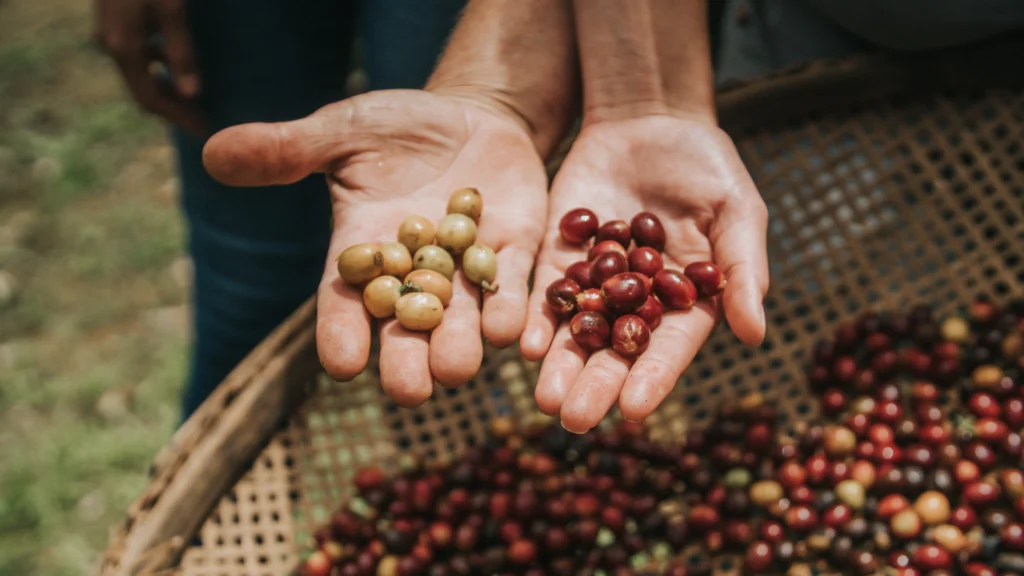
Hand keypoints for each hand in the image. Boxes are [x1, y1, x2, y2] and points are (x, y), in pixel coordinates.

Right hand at [94, 0, 204, 135]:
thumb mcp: (171, 10)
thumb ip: (181, 51)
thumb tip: (193, 94)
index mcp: (124, 48)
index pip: (152, 98)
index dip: (179, 117)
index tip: (204, 131)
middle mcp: (112, 46)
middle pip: (143, 92)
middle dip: (173, 110)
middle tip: (202, 122)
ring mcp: (109, 35)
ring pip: (139, 76)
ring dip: (166, 91)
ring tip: (194, 102)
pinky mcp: (115, 23)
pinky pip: (137, 58)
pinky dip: (158, 70)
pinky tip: (177, 68)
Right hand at [202, 90, 547, 405]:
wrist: (468, 117)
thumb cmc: (395, 130)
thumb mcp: (343, 133)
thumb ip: (288, 150)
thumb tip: (212, 154)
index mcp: (363, 252)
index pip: (345, 303)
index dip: (342, 333)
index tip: (342, 365)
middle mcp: (413, 274)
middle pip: (405, 328)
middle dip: (407, 360)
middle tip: (410, 392)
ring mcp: (466, 268)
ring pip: (461, 319)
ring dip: (461, 345)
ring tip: (458, 370)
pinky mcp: (513, 251)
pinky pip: (512, 285)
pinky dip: (511, 308)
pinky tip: (511, 331)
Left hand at [521, 114, 768, 431]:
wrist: (650, 118)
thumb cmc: (707, 165)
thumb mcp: (736, 211)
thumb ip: (741, 271)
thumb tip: (755, 336)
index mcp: (685, 301)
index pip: (668, 349)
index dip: (652, 379)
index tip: (633, 411)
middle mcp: (638, 302)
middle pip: (615, 352)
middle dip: (595, 385)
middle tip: (573, 420)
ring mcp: (596, 281)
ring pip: (576, 332)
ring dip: (560, 366)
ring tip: (544, 400)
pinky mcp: (559, 255)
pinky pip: (546, 293)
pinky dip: (536, 319)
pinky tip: (524, 345)